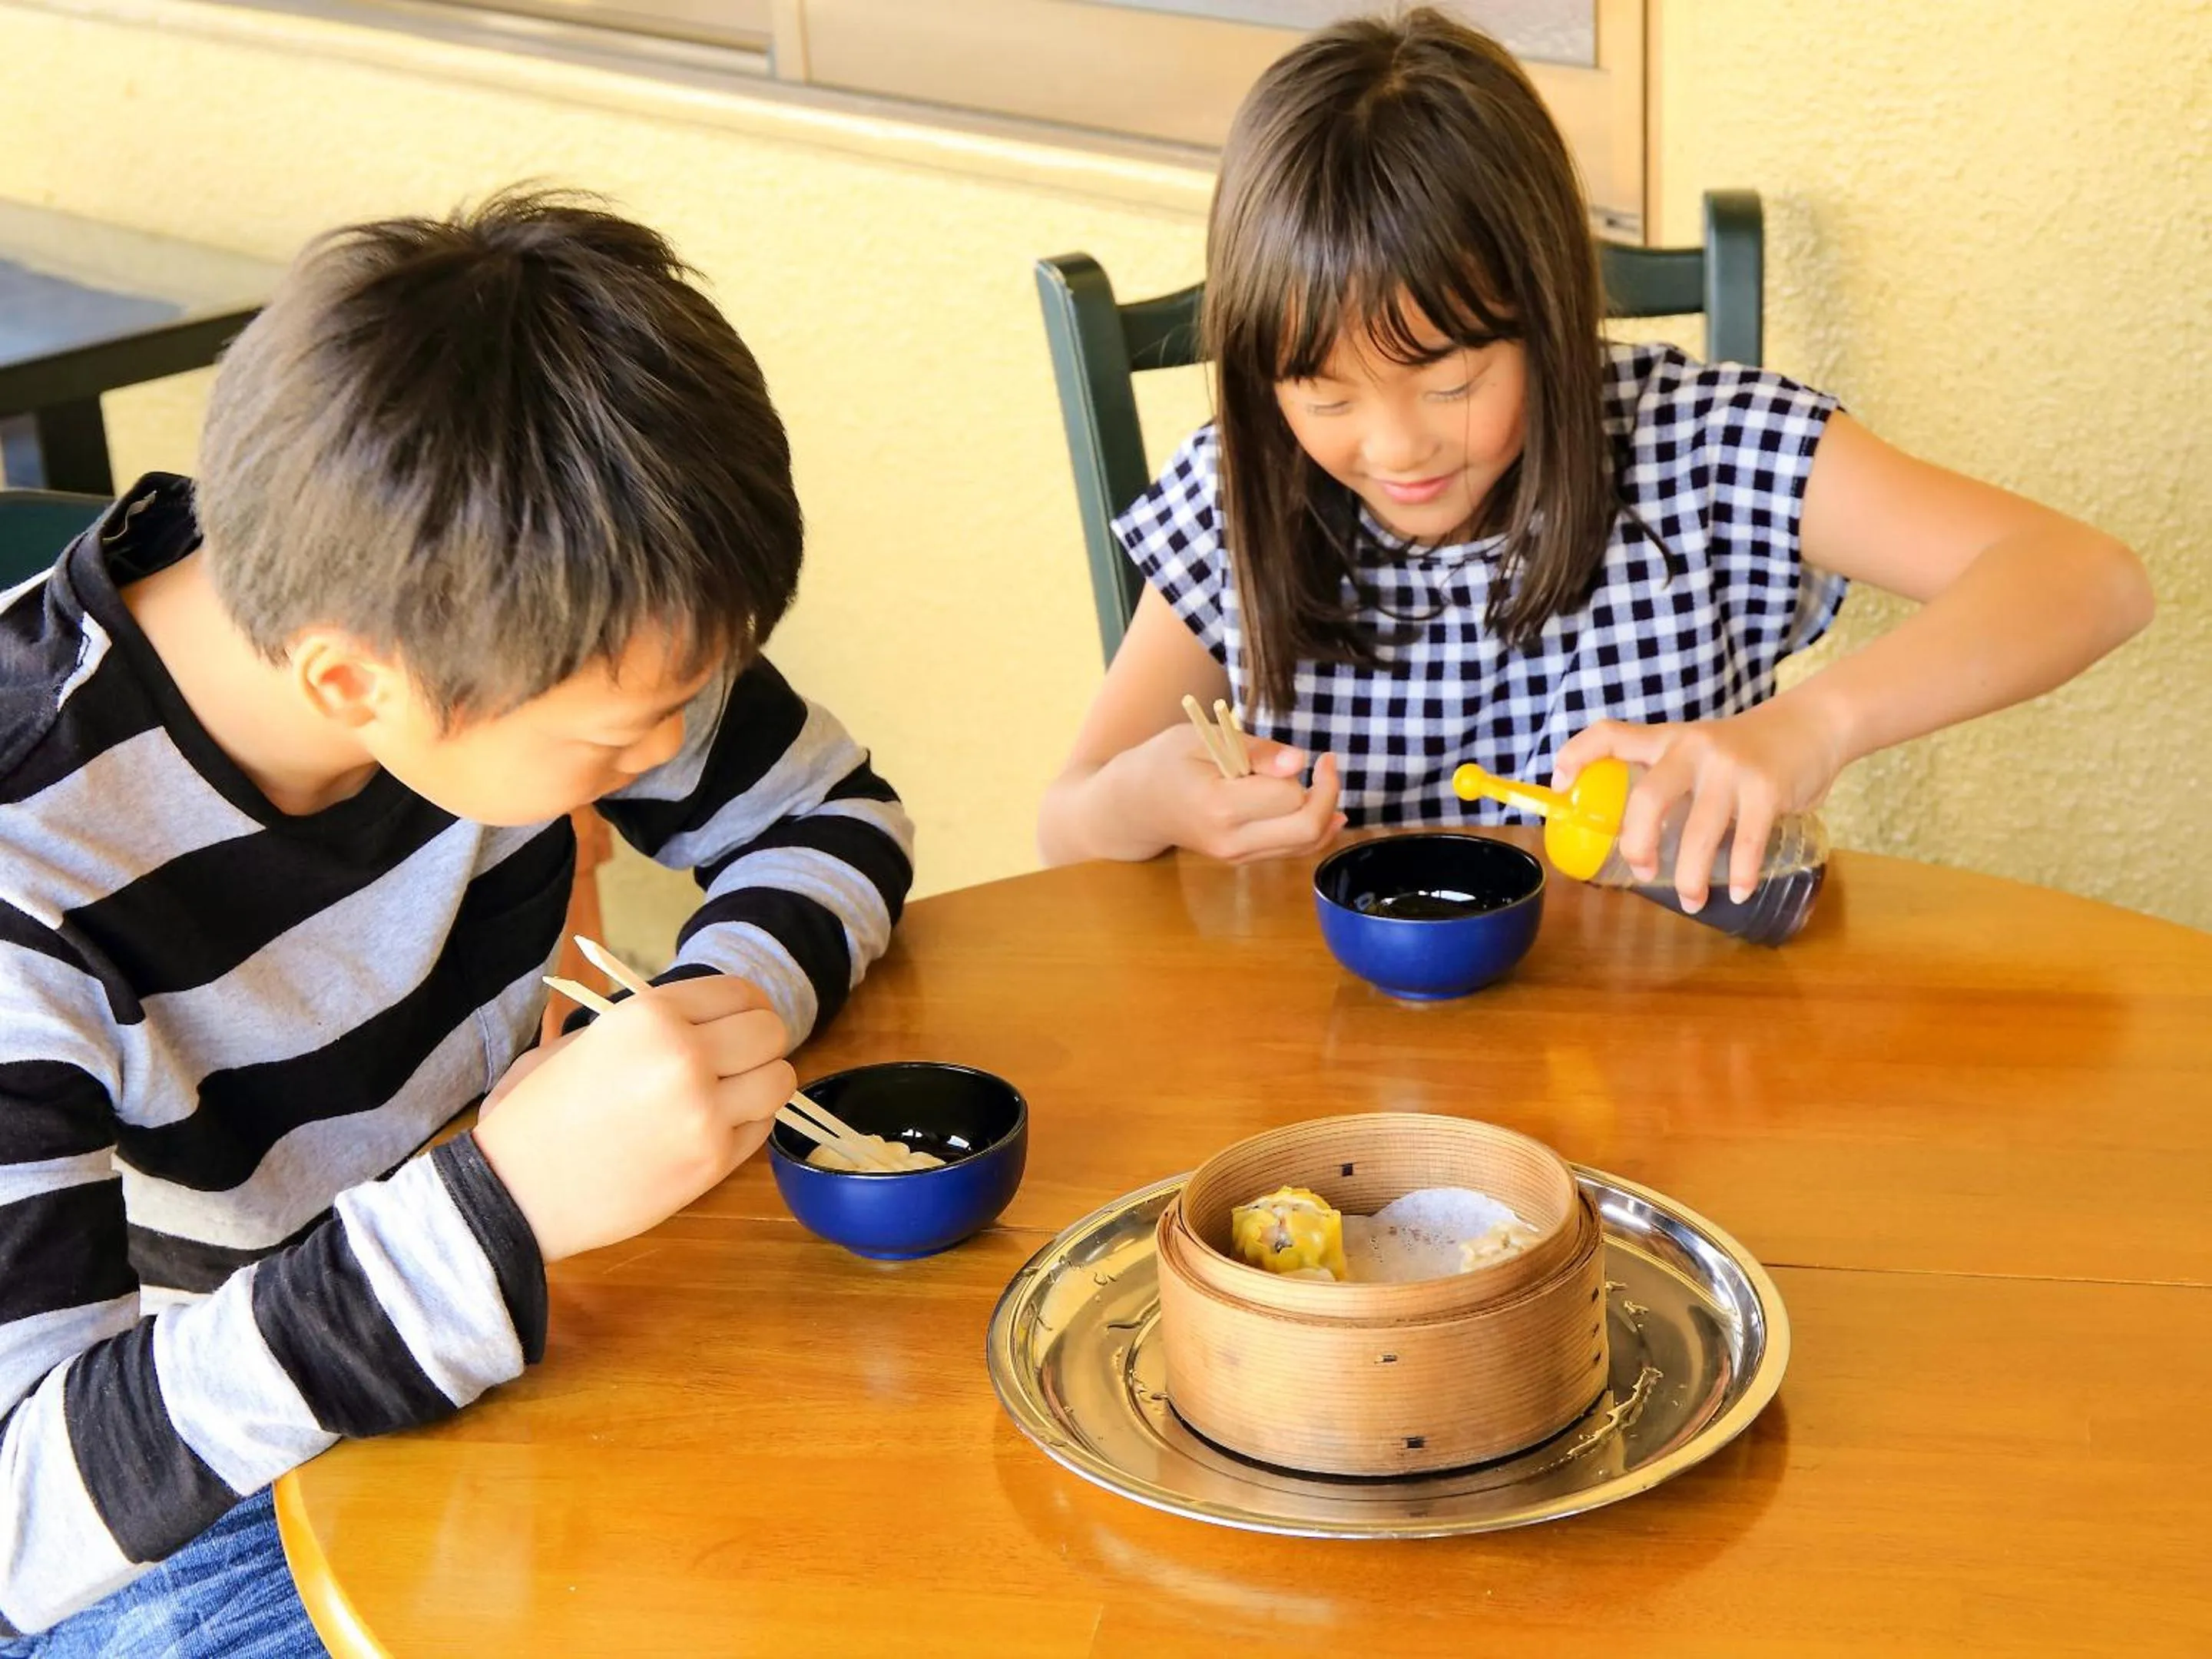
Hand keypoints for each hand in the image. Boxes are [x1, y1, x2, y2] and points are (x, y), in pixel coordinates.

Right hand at [473, 975, 793, 1261]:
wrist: (516, 1190)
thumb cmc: (538, 1113)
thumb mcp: (584, 1040)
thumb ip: (649, 1025)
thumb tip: (706, 1020)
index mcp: (650, 1016)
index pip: (737, 992)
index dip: (745, 1005)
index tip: (739, 1019)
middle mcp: (686, 1056)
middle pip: (770, 1031)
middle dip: (759, 1041)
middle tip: (739, 1057)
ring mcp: (705, 1112)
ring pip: (780, 1079)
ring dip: (762, 1083)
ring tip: (731, 1093)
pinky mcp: (713, 1162)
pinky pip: (762, 1127)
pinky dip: (748, 1123)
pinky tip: (713, 1127)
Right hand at [1124, 722, 1345, 863]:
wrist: (1134, 806)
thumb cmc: (1165, 761)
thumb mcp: (1203, 739)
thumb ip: (1254, 751)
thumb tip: (1299, 761)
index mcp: (1218, 805)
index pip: (1288, 796)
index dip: (1308, 773)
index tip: (1316, 753)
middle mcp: (1231, 840)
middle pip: (1306, 830)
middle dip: (1328, 797)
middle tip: (1330, 766)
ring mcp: (1237, 856)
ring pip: (1305, 845)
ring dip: (1326, 814)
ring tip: (1326, 780)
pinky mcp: (1242, 861)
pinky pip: (1292, 852)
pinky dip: (1315, 831)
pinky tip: (1327, 811)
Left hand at [1552, 699, 1843, 909]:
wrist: (1814, 725)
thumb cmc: (1747, 750)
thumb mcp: (1699, 751)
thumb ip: (1670, 781)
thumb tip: (1634, 835)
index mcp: (1668, 740)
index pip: (1610, 735)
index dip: (1576, 756)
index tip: (1557, 786)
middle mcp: (1693, 749)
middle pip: (1647, 799)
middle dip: (1638, 844)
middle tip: (1641, 870)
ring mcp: (1731, 769)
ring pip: (1698, 832)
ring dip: (1691, 876)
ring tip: (1691, 899)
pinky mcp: (1767, 789)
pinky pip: (1747, 842)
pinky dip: (1740, 875)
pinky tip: (1737, 890)